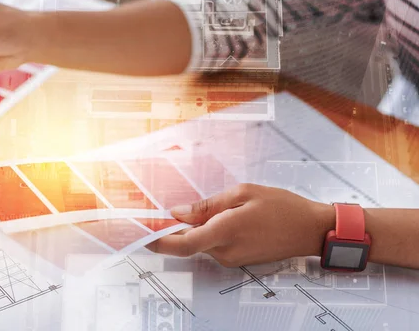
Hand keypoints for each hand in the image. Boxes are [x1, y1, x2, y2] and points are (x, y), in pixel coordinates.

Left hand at [147, 184, 335, 266]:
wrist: (310, 229)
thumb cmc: (282, 206)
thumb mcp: (243, 193)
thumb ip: (207, 205)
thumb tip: (178, 213)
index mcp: (225, 231)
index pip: (182, 244)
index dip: (158, 241)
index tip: (143, 232)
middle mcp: (225, 250)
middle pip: (187, 243)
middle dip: (171, 230)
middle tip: (159, 212)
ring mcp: (231, 258)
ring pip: (200, 243)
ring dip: (192, 229)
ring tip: (198, 207)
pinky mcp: (237, 259)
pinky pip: (213, 245)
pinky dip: (206, 233)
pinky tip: (215, 217)